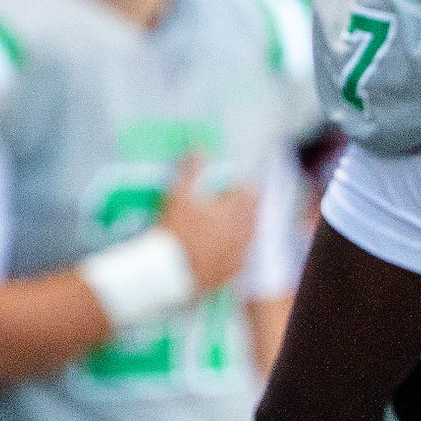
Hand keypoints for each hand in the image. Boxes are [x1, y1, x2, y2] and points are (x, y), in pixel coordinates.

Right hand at [160, 154, 258, 293]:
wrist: (167, 272)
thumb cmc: (175, 230)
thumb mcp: (179, 195)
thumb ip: (190, 169)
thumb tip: (197, 147)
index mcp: (237, 211)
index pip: (251, 192)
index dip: (239, 187)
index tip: (226, 187)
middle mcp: (244, 233)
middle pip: (252, 214)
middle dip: (241, 206)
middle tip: (222, 205)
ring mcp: (239, 254)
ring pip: (247, 236)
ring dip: (238, 228)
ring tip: (218, 226)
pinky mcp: (231, 272)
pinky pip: (238, 257)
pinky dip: (231, 250)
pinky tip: (215, 248)